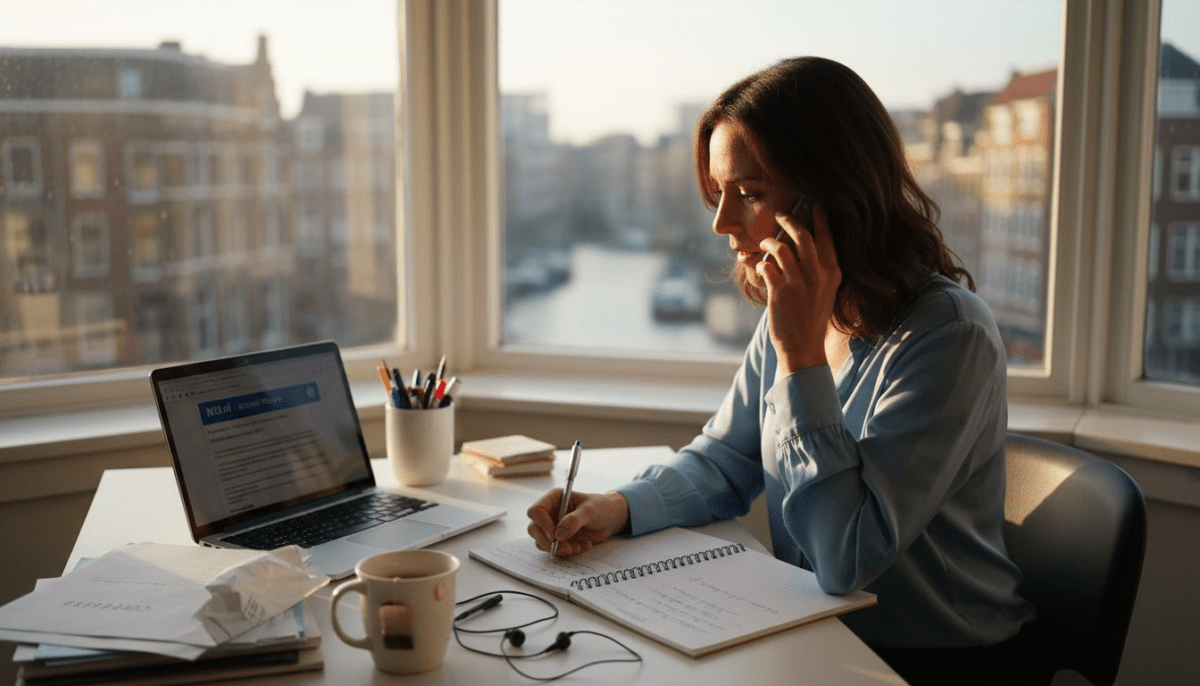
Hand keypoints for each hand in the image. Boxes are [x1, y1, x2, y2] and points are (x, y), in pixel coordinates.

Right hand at [526, 489, 629, 556]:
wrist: (612, 518)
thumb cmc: (602, 507)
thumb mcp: (590, 511)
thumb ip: (574, 521)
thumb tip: (557, 535)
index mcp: (554, 499)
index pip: (535, 511)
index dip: (542, 524)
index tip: (554, 535)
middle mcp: (550, 513)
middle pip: (534, 529)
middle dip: (548, 542)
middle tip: (566, 547)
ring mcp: (553, 527)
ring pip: (542, 543)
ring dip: (560, 549)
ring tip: (579, 546)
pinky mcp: (560, 539)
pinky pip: (555, 550)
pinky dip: (568, 552)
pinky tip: (583, 545)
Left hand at [756, 202, 841, 374]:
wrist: (804, 347)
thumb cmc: (812, 317)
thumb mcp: (825, 291)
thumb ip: (820, 268)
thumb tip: (805, 244)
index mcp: (832, 273)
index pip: (827, 237)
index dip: (820, 217)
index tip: (815, 203)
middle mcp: (818, 275)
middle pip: (803, 235)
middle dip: (790, 220)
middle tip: (780, 214)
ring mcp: (799, 284)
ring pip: (781, 248)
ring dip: (769, 242)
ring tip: (764, 243)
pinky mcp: (780, 293)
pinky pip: (766, 267)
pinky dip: (760, 264)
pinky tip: (759, 267)